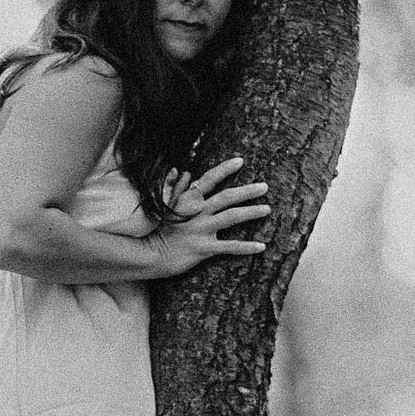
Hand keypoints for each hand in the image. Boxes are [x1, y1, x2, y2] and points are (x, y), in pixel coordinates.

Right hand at [151, 157, 268, 275]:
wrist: (147, 255)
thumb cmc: (154, 231)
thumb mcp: (162, 206)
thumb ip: (174, 188)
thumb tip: (181, 170)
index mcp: (188, 201)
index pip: (209, 179)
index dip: (225, 169)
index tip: (241, 160)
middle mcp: (197, 213)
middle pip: (227, 197)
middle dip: (247, 191)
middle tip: (265, 187)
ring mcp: (201, 230)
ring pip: (231, 217)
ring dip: (251, 212)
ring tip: (267, 209)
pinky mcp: (203, 249)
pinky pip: (230, 247)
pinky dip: (247, 247)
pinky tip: (262, 246)